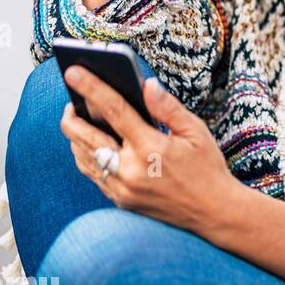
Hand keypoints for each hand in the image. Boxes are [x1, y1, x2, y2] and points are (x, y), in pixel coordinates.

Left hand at [60, 66, 236, 235]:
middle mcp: (130, 169)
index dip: (91, 88)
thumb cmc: (208, 168)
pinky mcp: (120, 199)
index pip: (114, 110)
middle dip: (71, 115)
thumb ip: (168, 107)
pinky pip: (92, 173)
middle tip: (70, 101)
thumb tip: (147, 84)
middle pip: (84, 136)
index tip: (73, 71)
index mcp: (151, 148)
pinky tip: (89, 144)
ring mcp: (122, 188)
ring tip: (77, 120)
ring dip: (75, 136)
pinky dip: (85, 155)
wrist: (213, 213)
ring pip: (83, 156)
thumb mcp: (197, 132)